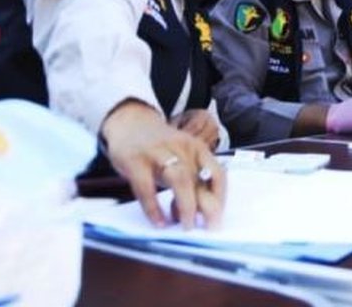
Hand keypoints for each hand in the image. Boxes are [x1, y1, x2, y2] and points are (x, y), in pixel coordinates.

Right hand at [100, 100, 225, 229]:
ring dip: (186, 206)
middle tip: (208, 229)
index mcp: (197, 148)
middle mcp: (181, 148)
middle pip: (199, 178)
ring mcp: (158, 152)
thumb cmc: (160, 149)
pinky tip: (159, 222)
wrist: (129, 123)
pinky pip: (146, 187)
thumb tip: (205, 213)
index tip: (218, 219)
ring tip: (186, 227)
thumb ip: (193, 180)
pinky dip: (154, 208)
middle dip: (208, 206)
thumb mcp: (182, 159)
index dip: (221, 198)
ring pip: (179, 179)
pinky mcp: (135, 160)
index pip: (218, 173)